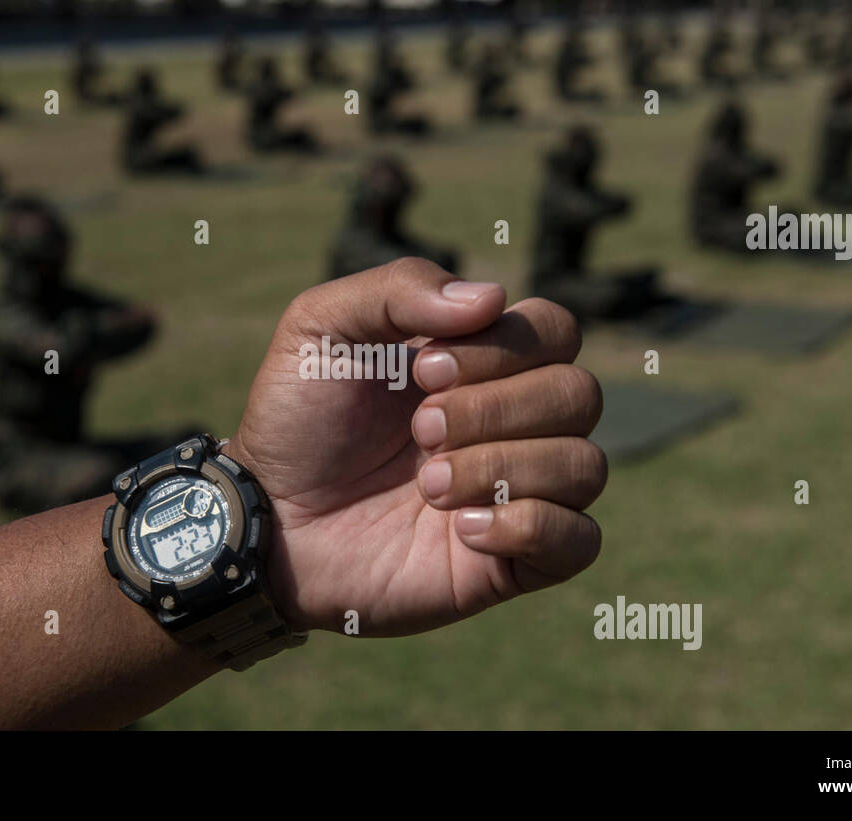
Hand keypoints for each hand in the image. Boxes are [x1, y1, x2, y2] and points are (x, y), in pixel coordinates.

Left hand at [223, 258, 605, 636]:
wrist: (266, 519)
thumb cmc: (296, 420)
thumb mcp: (322, 328)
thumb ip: (400, 288)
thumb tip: (494, 298)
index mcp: (482, 363)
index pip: (555, 331)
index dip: (504, 346)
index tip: (424, 370)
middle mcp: (512, 425)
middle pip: (580, 395)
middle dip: (496, 408)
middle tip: (420, 430)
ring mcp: (516, 494)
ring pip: (586, 466)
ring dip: (503, 468)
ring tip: (428, 484)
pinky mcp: (509, 562)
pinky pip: (581, 542)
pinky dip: (530, 527)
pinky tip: (461, 529)